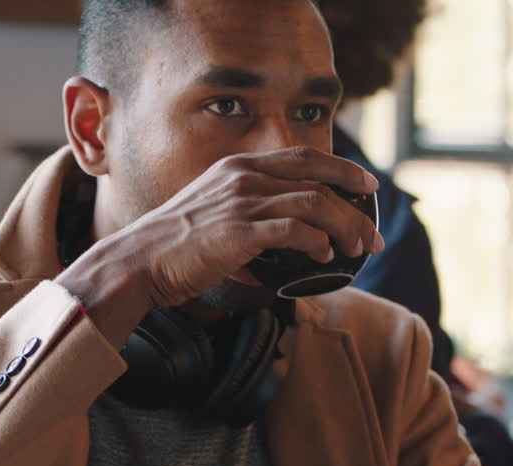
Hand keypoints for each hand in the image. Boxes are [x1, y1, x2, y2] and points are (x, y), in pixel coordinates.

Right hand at [58, 146, 382, 345]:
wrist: (138, 262)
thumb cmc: (173, 247)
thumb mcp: (212, 214)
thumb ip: (246, 218)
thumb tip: (281, 245)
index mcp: (238, 167)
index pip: (303, 157)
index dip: (342, 169)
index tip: (368, 186)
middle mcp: (242, 177)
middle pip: (317, 178)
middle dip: (355, 203)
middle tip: (374, 233)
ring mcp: (240, 202)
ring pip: (314, 203)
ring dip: (346, 227)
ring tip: (359, 249)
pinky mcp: (237, 231)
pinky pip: (293, 231)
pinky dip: (316, 243)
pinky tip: (325, 258)